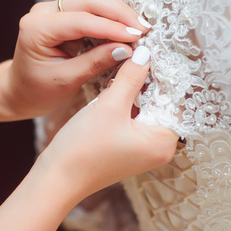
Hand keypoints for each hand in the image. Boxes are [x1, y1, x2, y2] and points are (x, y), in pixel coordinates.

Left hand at [0, 0, 149, 120]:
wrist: (18, 91)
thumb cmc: (37, 91)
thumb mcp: (66, 80)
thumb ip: (95, 62)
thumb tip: (127, 49)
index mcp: (37, 28)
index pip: (81, 20)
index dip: (112, 27)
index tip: (137, 36)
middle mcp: (43, 11)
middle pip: (89, 0)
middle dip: (119, 12)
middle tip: (145, 29)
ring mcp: (53, 9)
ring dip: (118, 11)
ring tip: (140, 27)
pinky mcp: (63, 13)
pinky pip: (91, 7)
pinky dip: (111, 15)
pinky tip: (127, 26)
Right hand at [38, 46, 178, 201]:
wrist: (57, 179)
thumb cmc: (83, 150)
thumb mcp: (109, 106)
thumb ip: (131, 77)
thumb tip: (145, 53)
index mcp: (163, 142)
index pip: (174, 100)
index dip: (164, 74)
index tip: (153, 51)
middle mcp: (159, 148)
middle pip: (162, 104)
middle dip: (150, 80)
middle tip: (138, 53)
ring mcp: (143, 150)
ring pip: (147, 109)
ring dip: (137, 90)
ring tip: (126, 66)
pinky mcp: (128, 148)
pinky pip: (135, 119)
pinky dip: (128, 103)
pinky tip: (116, 87)